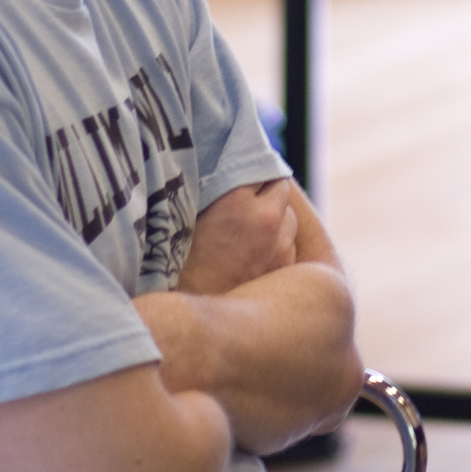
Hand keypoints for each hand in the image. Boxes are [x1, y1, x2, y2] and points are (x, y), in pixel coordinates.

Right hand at [176, 179, 298, 295]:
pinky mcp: (285, 267)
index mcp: (236, 198)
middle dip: (268, 193)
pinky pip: (290, 246)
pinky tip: (257, 255)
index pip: (260, 166)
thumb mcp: (191, 213)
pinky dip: (279, 246)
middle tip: (250, 203)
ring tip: (254, 232)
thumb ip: (215, 190)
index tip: (246, 179)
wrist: (189, 305)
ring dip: (277, 219)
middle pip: (281, 189)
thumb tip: (228, 172)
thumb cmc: (180, 260)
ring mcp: (280, 245)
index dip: (252, 175)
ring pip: (289, 218)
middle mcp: (265, 218)